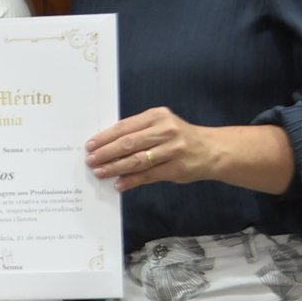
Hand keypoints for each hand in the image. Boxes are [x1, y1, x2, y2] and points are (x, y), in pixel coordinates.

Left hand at [85, 107, 216, 191]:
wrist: (211, 150)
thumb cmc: (180, 137)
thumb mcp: (161, 125)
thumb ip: (139, 131)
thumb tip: (107, 145)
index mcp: (157, 116)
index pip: (124, 127)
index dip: (104, 137)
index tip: (90, 145)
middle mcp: (165, 130)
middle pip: (128, 143)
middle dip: (105, 153)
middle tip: (90, 161)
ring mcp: (171, 149)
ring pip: (136, 160)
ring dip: (114, 167)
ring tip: (99, 172)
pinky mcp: (175, 168)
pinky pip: (147, 175)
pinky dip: (130, 180)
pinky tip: (119, 184)